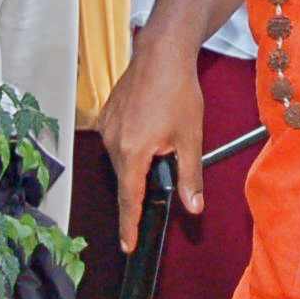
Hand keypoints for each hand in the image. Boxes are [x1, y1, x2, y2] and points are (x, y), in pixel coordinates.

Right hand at [97, 42, 205, 251]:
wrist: (161, 53)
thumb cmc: (178, 92)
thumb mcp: (190, 138)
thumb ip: (190, 176)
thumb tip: (193, 207)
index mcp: (132, 152)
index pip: (129, 199)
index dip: (130, 225)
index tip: (128, 245)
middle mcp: (112, 141)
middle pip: (126, 179)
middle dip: (142, 182)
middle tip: (166, 162)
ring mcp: (106, 127)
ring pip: (121, 159)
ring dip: (137, 161)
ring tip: (161, 136)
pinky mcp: (105, 114)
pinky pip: (115, 141)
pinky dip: (130, 144)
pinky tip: (148, 127)